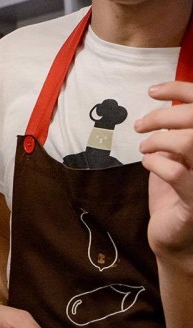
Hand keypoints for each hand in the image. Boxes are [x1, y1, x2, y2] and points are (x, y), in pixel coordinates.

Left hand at [136, 81, 192, 258]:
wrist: (176, 237)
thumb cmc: (177, 193)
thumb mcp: (178, 156)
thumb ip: (179, 131)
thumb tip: (167, 102)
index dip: (181, 90)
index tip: (153, 91)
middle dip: (161, 116)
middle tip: (140, 126)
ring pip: (189, 142)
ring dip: (158, 140)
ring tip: (145, 148)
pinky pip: (176, 172)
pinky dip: (155, 163)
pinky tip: (149, 165)